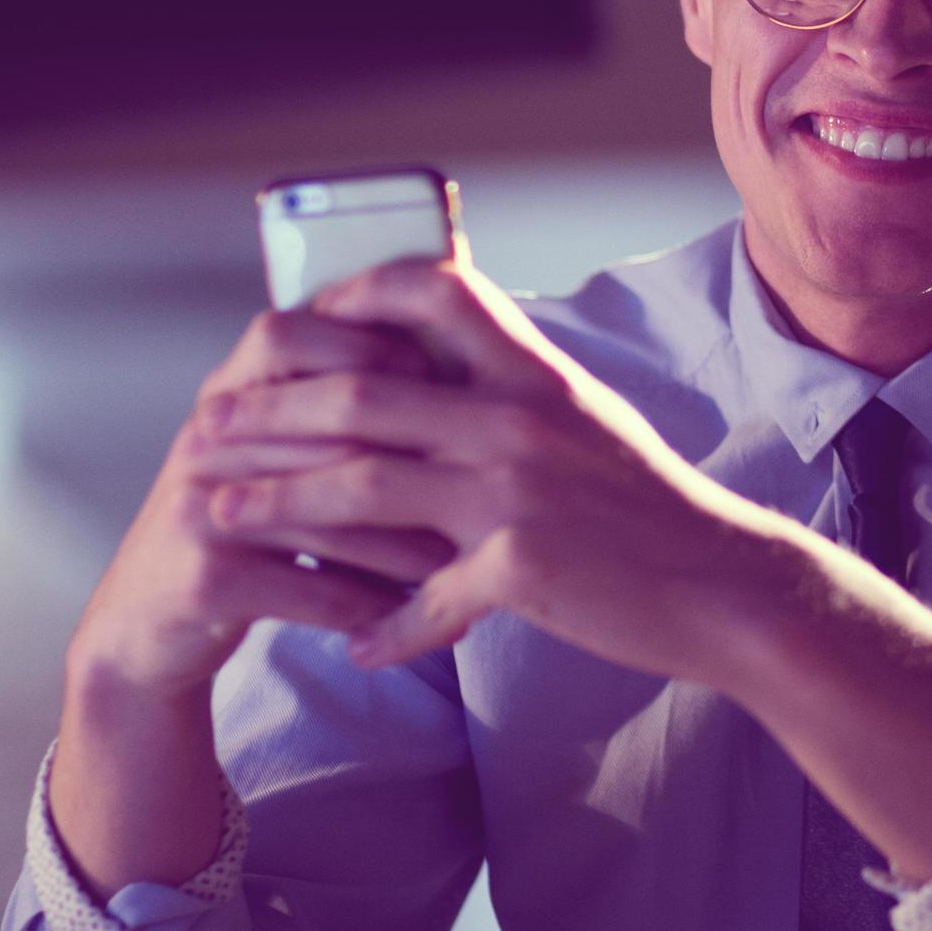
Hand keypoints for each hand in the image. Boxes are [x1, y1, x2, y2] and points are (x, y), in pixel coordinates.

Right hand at [63, 305, 459, 701]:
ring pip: (333, 517)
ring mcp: (196, 508)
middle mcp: (204, 442)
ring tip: (460, 565)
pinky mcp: (204, 580)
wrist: (143, 624)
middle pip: (327, 432)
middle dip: (413, 466)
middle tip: (480, 487)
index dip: (367, 347)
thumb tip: (441, 371)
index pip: (287, 336)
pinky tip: (410, 615)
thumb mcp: (264, 453)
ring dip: (406, 549)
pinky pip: (314, 588)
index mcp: (223, 396)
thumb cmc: (235, 527)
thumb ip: (324, 410)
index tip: (438, 380)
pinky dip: (371, 605)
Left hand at [193, 255, 814, 685]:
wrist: (725, 584)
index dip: (351, 297)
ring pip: (364, 487)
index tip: (293, 324)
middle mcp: (518, 417)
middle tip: (205, 427)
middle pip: (361, 393)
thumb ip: (512, 391)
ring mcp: (517, 492)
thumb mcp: (585, 419)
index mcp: (532, 371)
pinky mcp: (522, 566)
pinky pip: (424, 598)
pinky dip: (382, 625)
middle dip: (269, 411)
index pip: (431, 288)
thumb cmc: (650, 506)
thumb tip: (439, 368)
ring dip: (280, 503)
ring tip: (219, 514)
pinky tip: (349, 642)